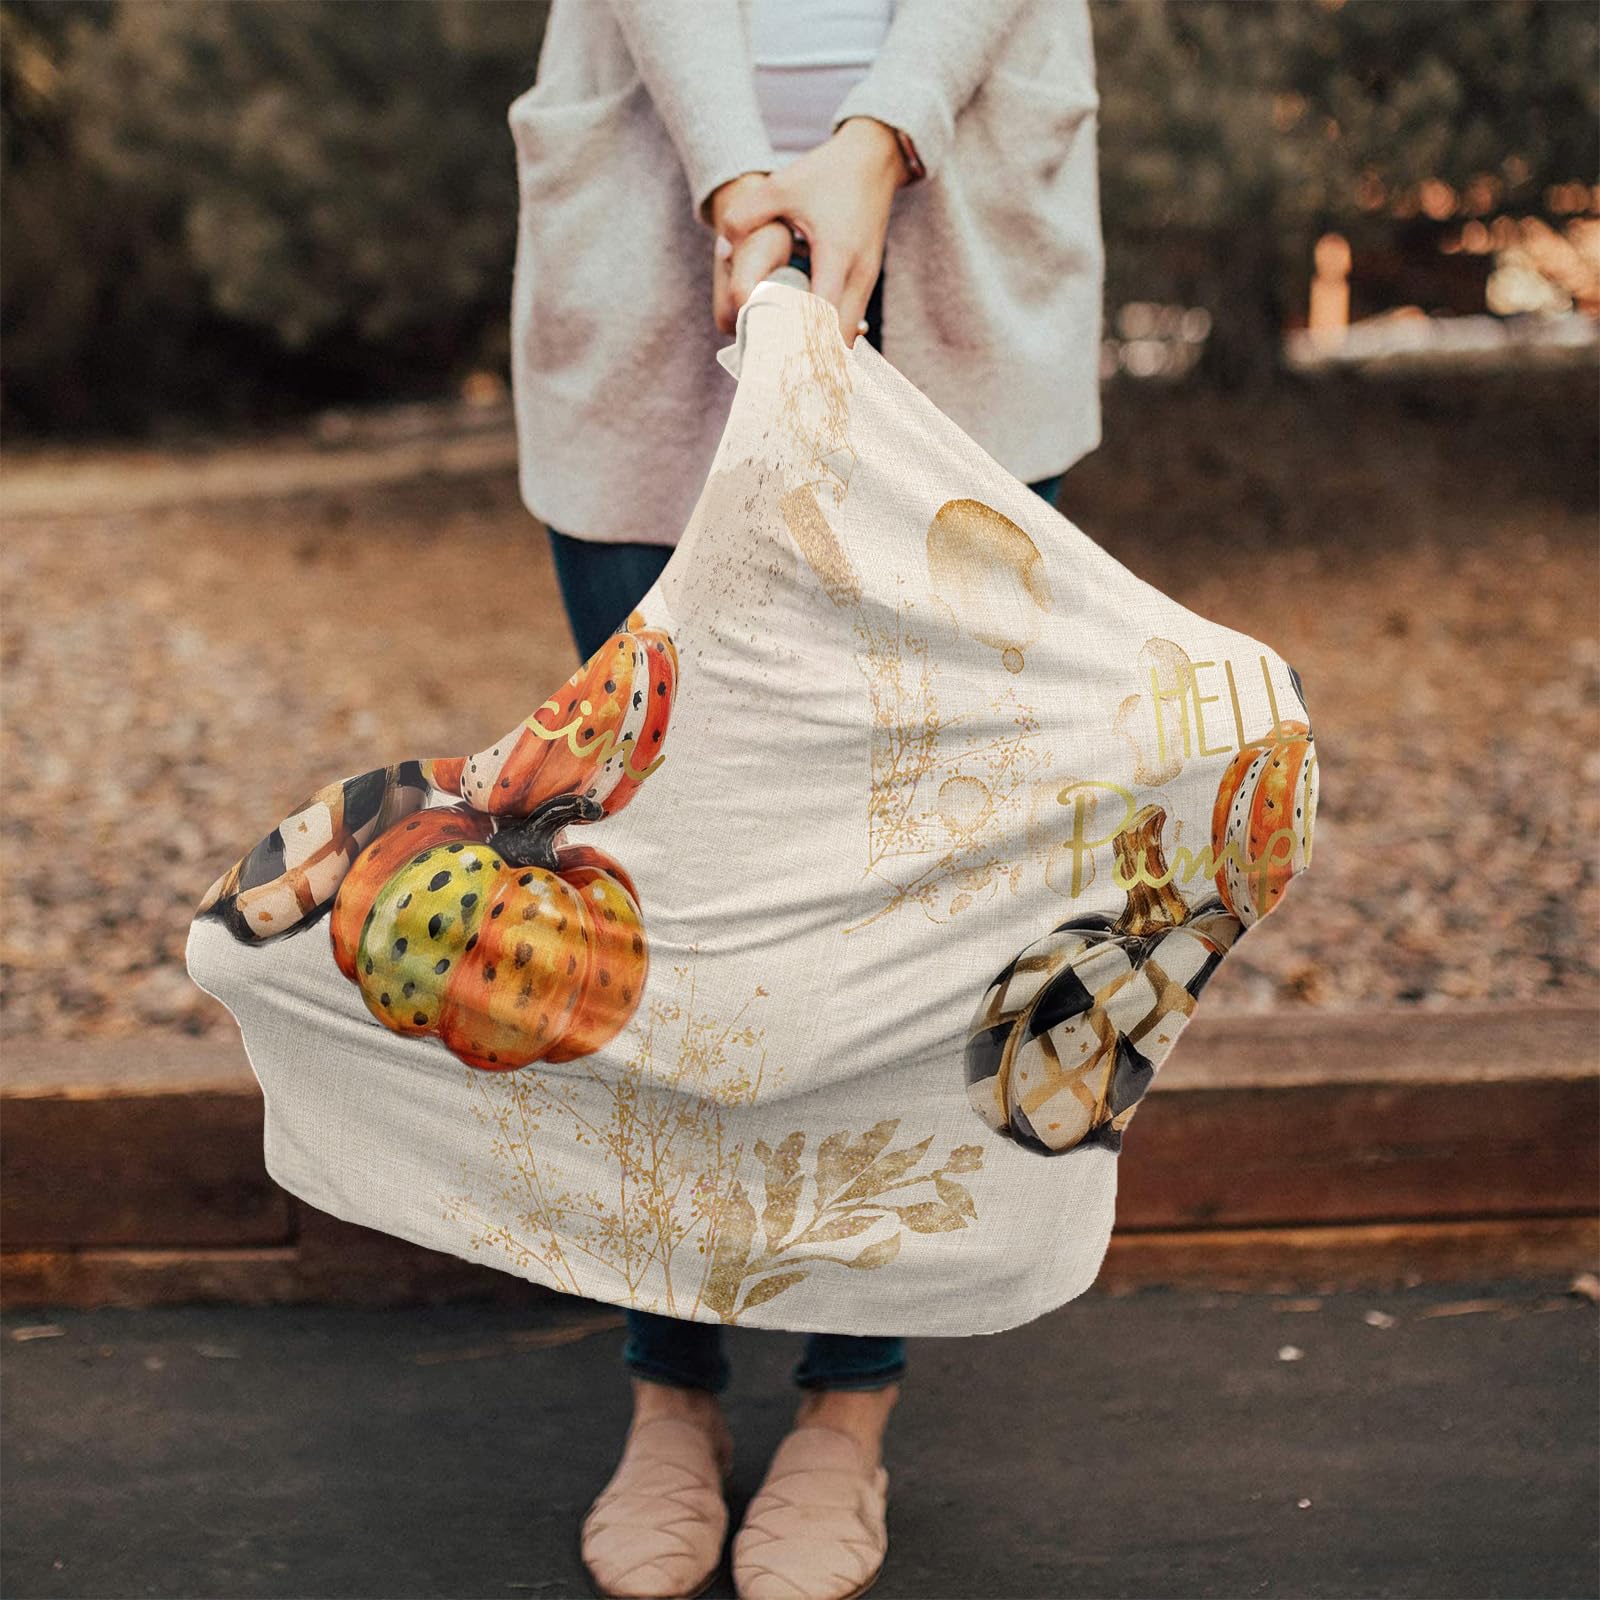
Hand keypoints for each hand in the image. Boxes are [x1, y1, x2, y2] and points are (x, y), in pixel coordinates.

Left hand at [712, 119, 907, 345]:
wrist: (874, 158)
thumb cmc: (827, 173)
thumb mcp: (781, 186)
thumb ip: (745, 216)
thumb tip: (722, 250)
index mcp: (837, 255)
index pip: (822, 317)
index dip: (801, 343)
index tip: (777, 362)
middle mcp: (858, 274)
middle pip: (840, 339)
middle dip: (812, 360)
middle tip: (779, 374)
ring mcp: (867, 280)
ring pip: (848, 334)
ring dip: (822, 350)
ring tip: (790, 363)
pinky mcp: (867, 279)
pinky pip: (850, 320)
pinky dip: (830, 335)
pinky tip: (806, 340)